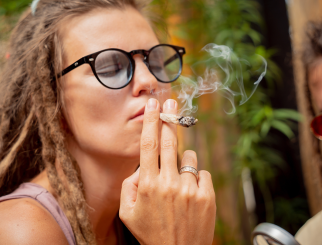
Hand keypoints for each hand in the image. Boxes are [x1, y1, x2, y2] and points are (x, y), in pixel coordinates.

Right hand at [120, 98, 215, 244]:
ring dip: (182, 162)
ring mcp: (189, 188)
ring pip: (188, 157)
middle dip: (168, 117)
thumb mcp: (127, 213)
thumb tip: (140, 167)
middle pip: (169, 141)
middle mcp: (168, 182)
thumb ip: (128, 186)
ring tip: (178, 182)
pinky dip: (195, 178)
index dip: (150, 121)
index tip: (152, 105)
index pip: (148, 145)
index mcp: (147, 184)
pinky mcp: (207, 195)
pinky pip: (201, 173)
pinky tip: (190, 194)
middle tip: (170, 101)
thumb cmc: (151, 233)